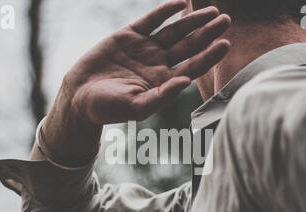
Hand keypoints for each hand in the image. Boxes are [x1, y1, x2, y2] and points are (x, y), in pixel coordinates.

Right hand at [64, 0, 230, 124]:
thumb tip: (186, 81)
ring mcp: (145, 48)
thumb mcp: (135, 106)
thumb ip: (161, 97)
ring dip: (192, 20)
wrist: (79, 95)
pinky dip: (165, 11)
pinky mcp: (129, 36)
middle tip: (226, 20)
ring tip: (211, 11)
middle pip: (189, 46)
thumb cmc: (107, 108)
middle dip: (207, 33)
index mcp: (164, 82)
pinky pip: (151, 20)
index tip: (226, 44)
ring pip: (174, 31)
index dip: (209, 55)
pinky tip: (180, 2)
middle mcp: (158, 64)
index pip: (193, 66)